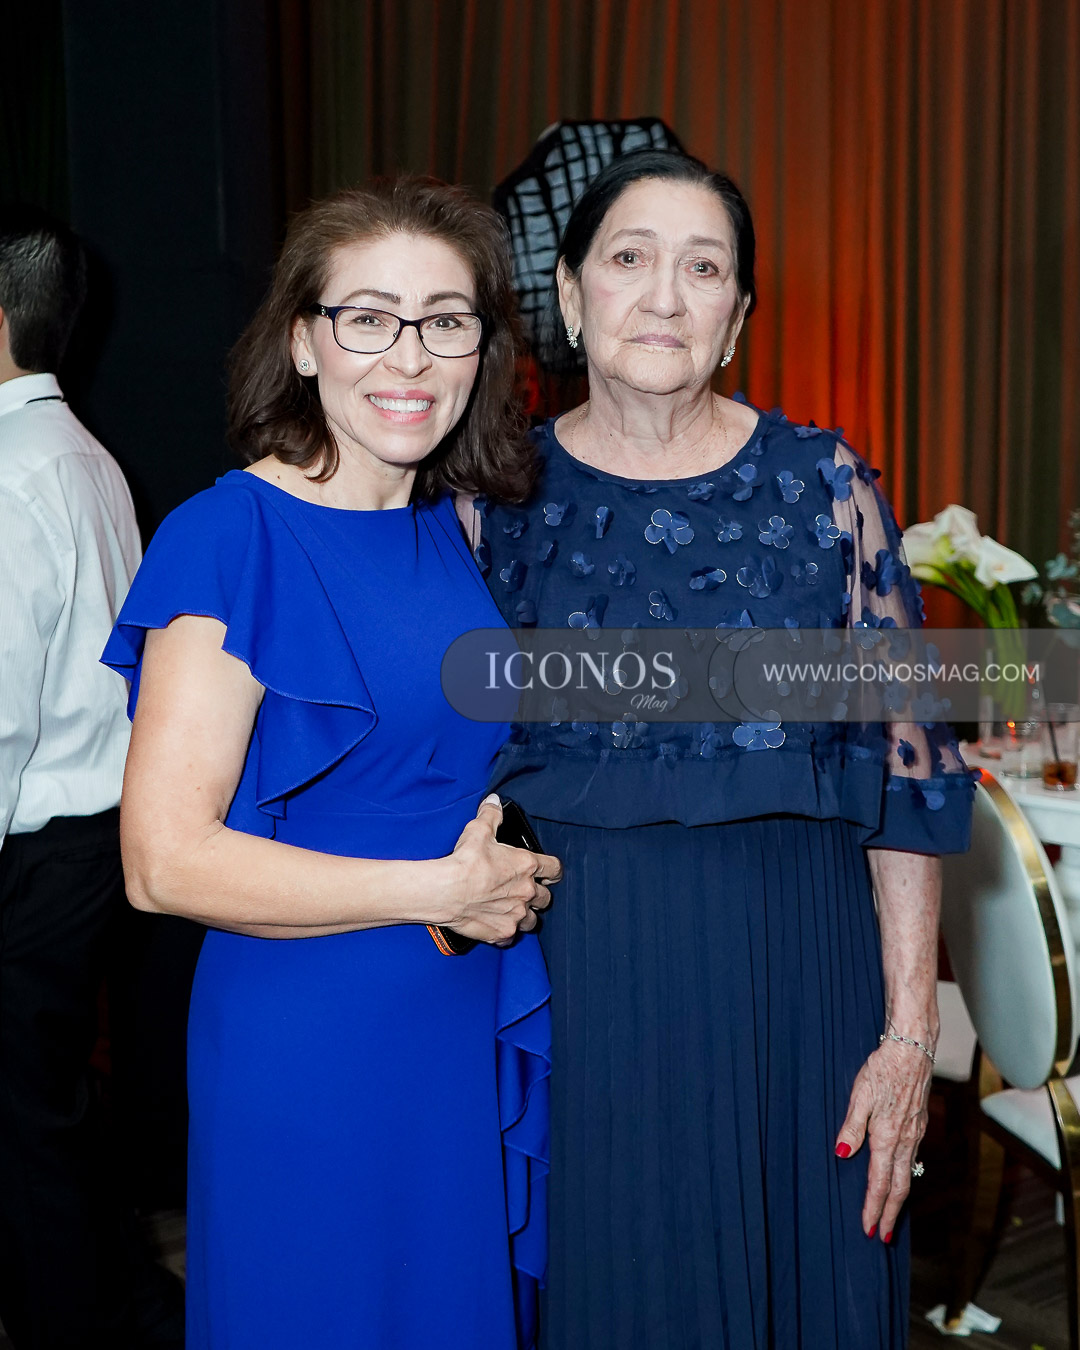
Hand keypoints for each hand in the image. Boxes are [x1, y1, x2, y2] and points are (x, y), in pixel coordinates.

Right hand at [439, 795, 562, 946]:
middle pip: (545, 897)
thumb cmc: (464, 862)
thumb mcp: (479, 830)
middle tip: (524, 890)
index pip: (554, 868)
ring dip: (526, 914)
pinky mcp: (503, 932)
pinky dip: (506, 931)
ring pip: (533, 920)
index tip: (548, 871)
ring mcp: (517, 915)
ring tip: (513, 910)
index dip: (552, 869)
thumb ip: (491, 815)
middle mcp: (527, 892)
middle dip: (537, 894)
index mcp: (526, 866)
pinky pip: (512, 935)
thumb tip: (494, 802)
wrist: (446, 891)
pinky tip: (497, 924)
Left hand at [834, 1038, 931, 1241]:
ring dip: (899, 1199)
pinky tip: (900, 1178)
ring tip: (890, 1215)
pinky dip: (906, 1178)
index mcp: (887, 1136)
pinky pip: (913, 1160)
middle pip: (899, 1187)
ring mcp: (915, 1134)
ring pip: (908, 1175)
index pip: (879, 1182)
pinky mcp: (919, 1125)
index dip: (873, 1207)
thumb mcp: (860, 1094)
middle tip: (882, 1236)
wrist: (913, 1050)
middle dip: (890, 1214)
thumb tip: (842, 1153)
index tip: (868, 1229)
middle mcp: (905, 1140)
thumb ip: (851, 1126)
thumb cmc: (883, 1068)